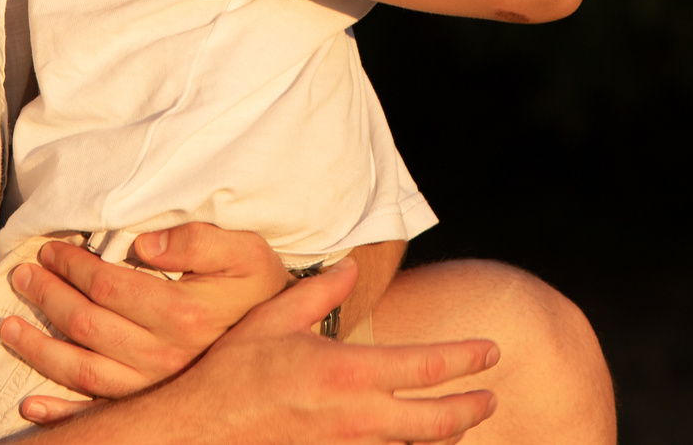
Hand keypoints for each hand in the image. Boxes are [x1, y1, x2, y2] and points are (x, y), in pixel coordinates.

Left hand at [0, 223, 291, 409]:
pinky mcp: (152, 402)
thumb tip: (144, 242)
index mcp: (181, 314)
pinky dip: (59, 411)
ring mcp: (154, 385)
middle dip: (47, 296)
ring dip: (38, 348)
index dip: (73, 265)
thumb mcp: (243, 251)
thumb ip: (197, 240)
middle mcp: (163, 356)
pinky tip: (30, 403)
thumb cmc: (260, 288)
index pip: (107, 285)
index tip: (52, 248)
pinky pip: (97, 412)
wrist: (284, 343)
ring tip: (8, 327)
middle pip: (86, 324)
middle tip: (23, 275)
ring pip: (80, 368)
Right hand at [20, 261, 501, 441]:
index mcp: (348, 370)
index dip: (466, 359)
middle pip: (437, 419)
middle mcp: (357, 414)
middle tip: (490, 396)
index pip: (426, 365)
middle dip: (471, 407)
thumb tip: (353, 266)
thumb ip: (320, 291)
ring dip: (444, 434)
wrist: (201, 429)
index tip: (491, 352)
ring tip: (460, 421)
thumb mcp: (274, 318)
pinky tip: (412, 440)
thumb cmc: (234, 371)